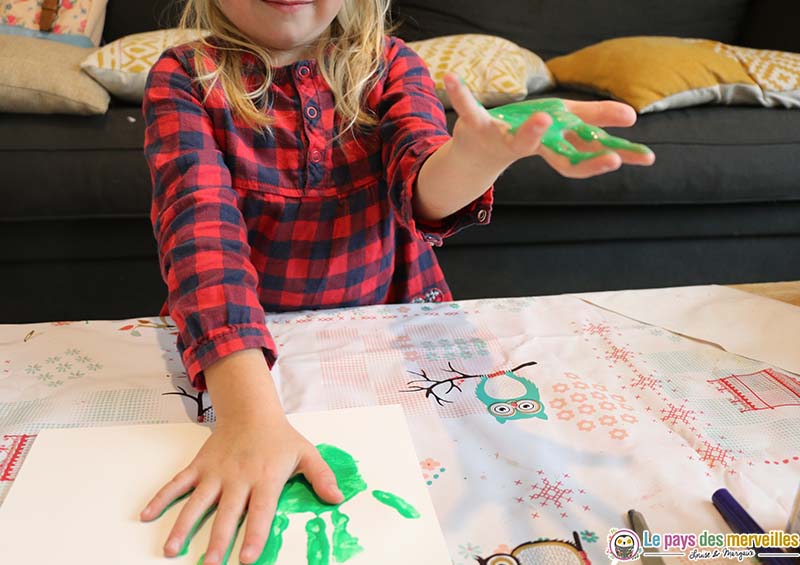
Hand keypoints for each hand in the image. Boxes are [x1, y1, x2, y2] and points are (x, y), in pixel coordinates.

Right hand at [140, 416, 343, 563]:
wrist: (251, 411)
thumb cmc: (280, 438)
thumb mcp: (306, 454)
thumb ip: (322, 476)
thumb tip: (338, 499)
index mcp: (265, 478)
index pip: (260, 511)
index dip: (254, 535)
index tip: (246, 559)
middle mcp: (238, 478)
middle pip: (226, 514)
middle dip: (217, 541)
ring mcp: (215, 472)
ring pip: (197, 502)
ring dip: (183, 526)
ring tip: (171, 550)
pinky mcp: (199, 466)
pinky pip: (177, 483)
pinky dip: (161, 498)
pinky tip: (147, 515)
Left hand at [443, 73, 654, 177]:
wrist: (476, 152)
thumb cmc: (524, 133)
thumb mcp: (558, 124)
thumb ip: (594, 119)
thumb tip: (632, 116)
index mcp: (549, 147)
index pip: (579, 160)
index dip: (600, 161)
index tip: (629, 159)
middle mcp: (530, 148)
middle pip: (557, 155)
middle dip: (581, 160)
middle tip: (612, 159)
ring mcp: (502, 138)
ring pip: (518, 140)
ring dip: (532, 131)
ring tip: (544, 118)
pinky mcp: (476, 125)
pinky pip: (469, 107)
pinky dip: (460, 93)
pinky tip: (450, 78)